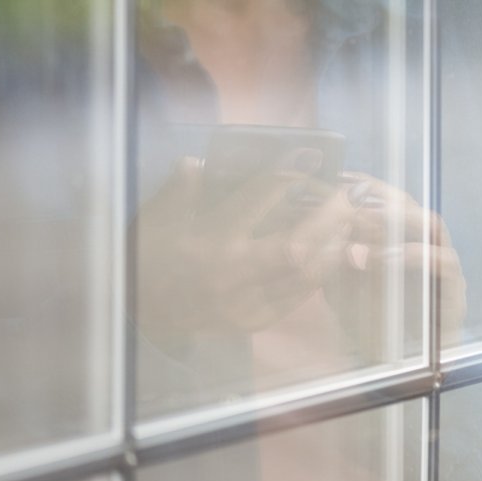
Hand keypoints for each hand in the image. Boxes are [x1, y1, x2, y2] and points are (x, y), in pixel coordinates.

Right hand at [135, 155, 353, 351]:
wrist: (134, 312)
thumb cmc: (148, 257)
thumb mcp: (157, 216)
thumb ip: (183, 187)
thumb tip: (201, 161)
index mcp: (209, 240)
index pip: (259, 199)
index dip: (289, 175)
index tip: (310, 158)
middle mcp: (231, 274)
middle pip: (297, 244)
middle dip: (330, 217)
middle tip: (346, 195)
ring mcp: (245, 303)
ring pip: (305, 275)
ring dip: (332, 245)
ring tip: (346, 221)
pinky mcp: (253, 322)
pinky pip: (298, 297)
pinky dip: (317, 272)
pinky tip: (327, 252)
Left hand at [322, 173, 466, 360]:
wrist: (398, 371)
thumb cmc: (371, 325)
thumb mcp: (343, 289)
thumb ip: (336, 260)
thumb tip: (327, 227)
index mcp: (400, 240)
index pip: (388, 202)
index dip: (367, 185)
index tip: (340, 177)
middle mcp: (425, 246)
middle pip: (410, 206)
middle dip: (382, 197)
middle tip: (353, 196)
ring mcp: (444, 265)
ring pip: (431, 226)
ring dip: (400, 220)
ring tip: (367, 220)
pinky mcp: (455, 291)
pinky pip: (444, 261)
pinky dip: (416, 255)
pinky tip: (388, 257)